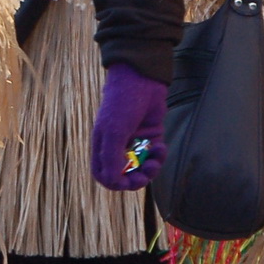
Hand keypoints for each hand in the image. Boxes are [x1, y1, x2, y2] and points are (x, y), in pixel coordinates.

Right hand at [90, 62, 166, 190]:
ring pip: (142, 168)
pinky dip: (159, 156)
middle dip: (136, 179)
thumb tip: (114, 183)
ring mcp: (134, 143)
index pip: (104, 175)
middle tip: (144, 174)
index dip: (115, 183)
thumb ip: (112, 159)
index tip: (128, 181)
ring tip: (155, 159)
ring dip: (150, 168)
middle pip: (125, 175)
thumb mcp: (114, 132)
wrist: (141, 80)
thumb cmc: (122, 104)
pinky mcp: (150, 137)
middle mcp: (118, 147)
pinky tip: (161, 147)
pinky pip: (154, 156)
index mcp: (103, 146)